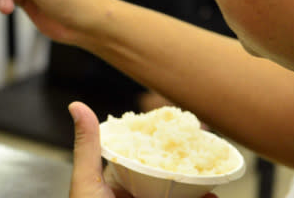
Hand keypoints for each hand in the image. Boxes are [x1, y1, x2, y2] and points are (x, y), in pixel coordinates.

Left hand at [68, 102, 219, 197]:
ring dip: (199, 189)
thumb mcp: (87, 181)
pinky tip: (212, 196)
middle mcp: (136, 196)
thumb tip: (77, 105)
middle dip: (189, 168)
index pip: (143, 158)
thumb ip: (88, 147)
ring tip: (215, 180)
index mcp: (116, 183)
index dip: (162, 145)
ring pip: (179, 195)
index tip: (181, 132)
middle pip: (167, 178)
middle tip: (208, 155)